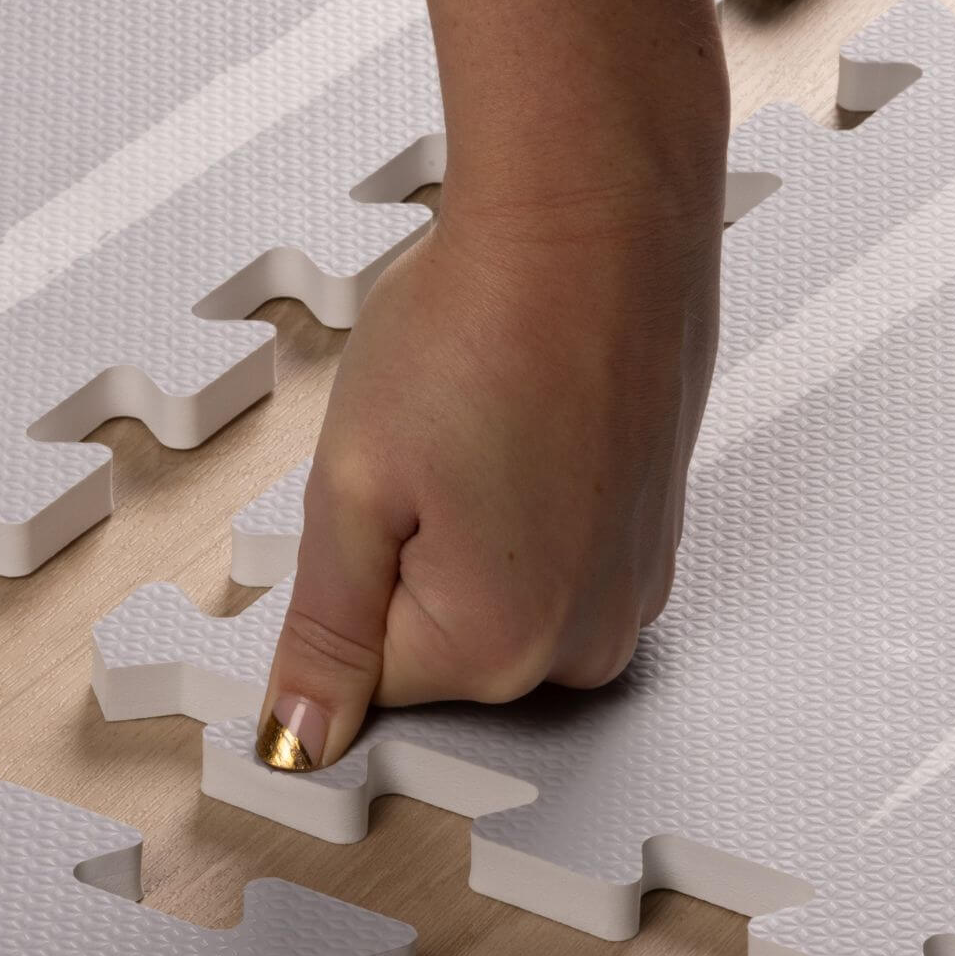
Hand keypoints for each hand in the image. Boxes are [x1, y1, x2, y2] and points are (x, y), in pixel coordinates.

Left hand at [255, 177, 722, 771]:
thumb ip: (326, 635)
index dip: (347, 575)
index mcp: (501, 645)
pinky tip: (526, 432)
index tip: (373, 495)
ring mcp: (634, 589)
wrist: (597, 216)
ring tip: (484, 434)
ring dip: (468, 535)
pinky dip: (524, 511)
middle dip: (408, 562)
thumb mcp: (354, 490)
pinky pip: (555, 563)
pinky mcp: (655, 540)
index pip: (371, 674)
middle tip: (428, 456)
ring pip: (497, 602)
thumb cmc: (482, 323)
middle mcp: (587, 639)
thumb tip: (299, 740)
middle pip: (441, 647)